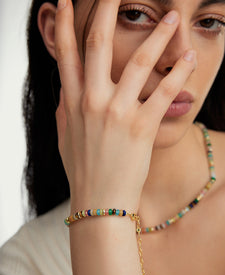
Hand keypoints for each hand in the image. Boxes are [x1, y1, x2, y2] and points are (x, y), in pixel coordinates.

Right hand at [55, 0, 195, 212]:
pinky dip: (179, 74)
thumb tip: (64, 88)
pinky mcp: (141, 128)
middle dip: (107, 9)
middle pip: (98, 43)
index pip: (66, 54)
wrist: (98, 201)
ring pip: (139, 62)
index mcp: (72, 103)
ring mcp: (118, 113)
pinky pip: (164, 94)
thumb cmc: (83, 169)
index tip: (69, 0)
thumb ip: (64, 109)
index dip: (67, 23)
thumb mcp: (65, 137)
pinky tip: (190, 59)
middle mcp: (92, 102)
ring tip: (172, 18)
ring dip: (158, 36)